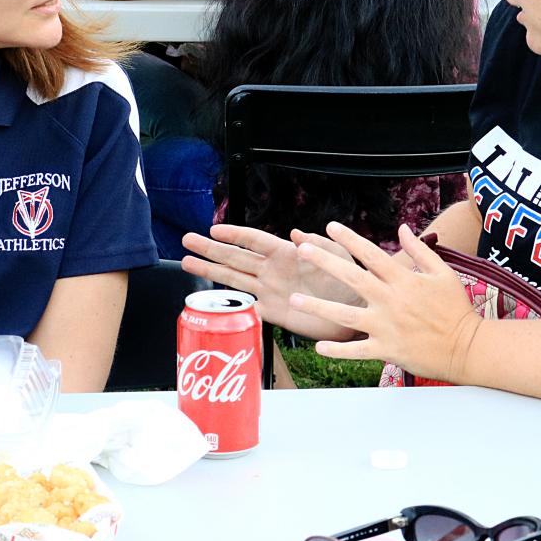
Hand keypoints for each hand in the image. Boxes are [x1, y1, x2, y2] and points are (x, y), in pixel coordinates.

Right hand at [181, 224, 362, 340]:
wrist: (354, 310)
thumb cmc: (348, 277)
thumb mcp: (336, 253)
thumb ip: (318, 243)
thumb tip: (296, 233)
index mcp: (285, 253)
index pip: (254, 240)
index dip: (234, 234)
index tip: (214, 228)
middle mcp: (272, 270)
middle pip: (235, 257)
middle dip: (210, 249)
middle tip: (187, 240)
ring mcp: (269, 291)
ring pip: (233, 279)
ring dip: (210, 270)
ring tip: (186, 262)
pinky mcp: (272, 312)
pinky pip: (245, 307)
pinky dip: (228, 305)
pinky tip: (208, 301)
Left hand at [291, 223, 482, 382]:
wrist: (466, 347)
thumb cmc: (455, 309)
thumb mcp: (442, 273)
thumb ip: (419, 251)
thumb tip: (401, 228)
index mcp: (403, 280)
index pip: (371, 254)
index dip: (349, 239)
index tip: (330, 227)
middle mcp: (390, 301)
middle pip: (352, 278)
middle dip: (326, 262)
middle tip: (302, 250)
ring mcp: (386, 327)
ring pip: (345, 316)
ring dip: (318, 307)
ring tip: (294, 299)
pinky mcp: (386, 349)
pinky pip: (357, 351)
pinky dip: (337, 351)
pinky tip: (318, 348)